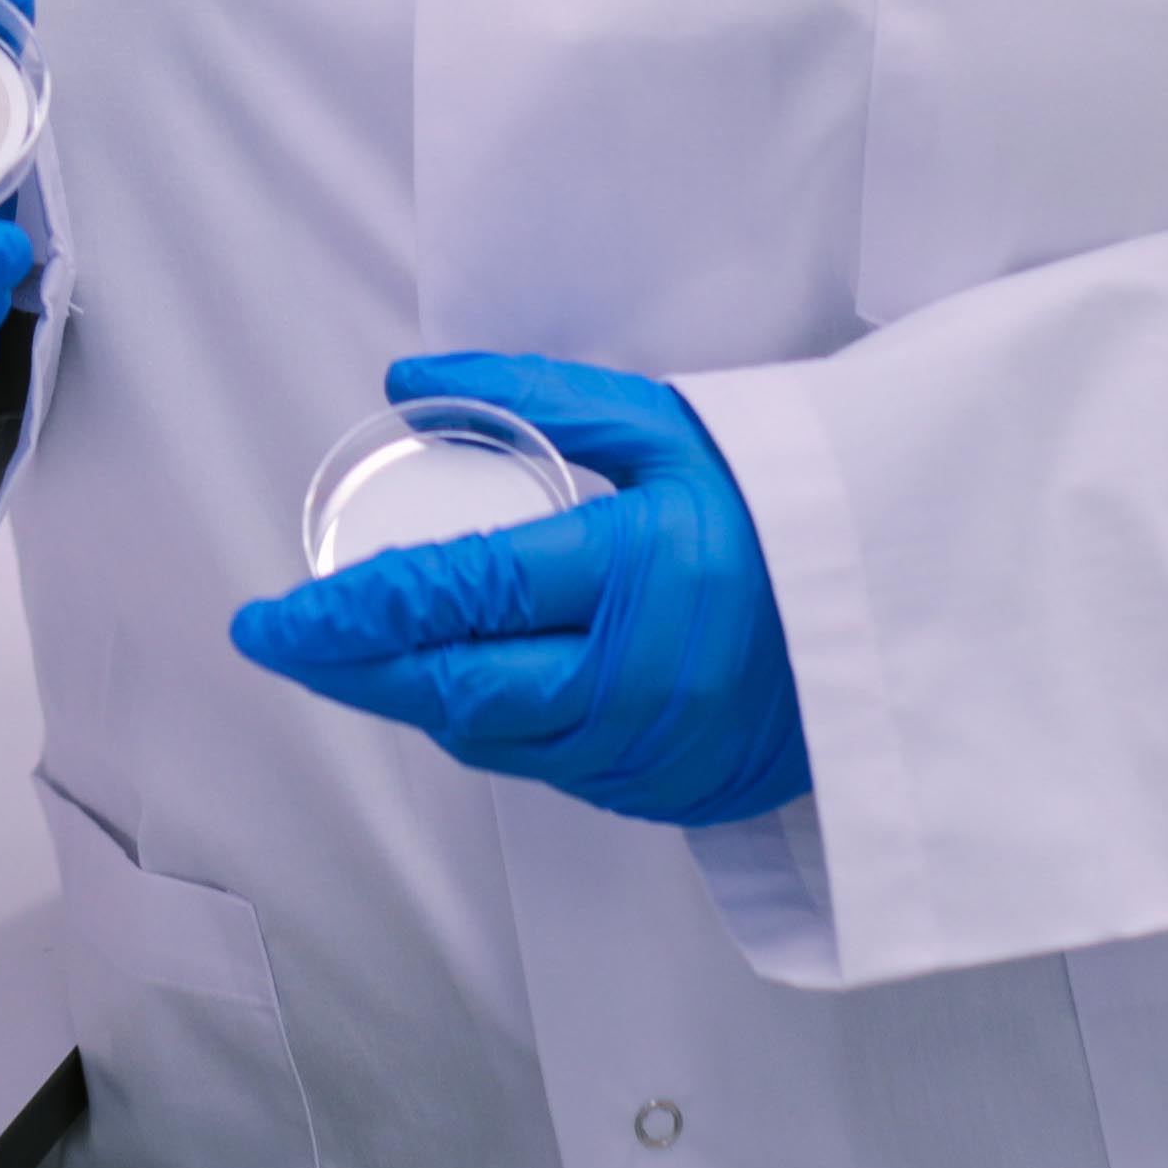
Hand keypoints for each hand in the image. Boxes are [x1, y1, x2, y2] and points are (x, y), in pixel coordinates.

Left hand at [227, 351, 810, 829]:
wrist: (899, 609)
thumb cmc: (781, 500)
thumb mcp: (670, 420)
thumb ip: (536, 397)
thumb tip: (407, 378)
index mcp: (634, 570)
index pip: (459, 596)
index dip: (348, 611)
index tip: (268, 616)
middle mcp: (633, 675)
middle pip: (451, 688)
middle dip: (350, 667)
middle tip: (280, 641)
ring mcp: (645, 746)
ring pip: (487, 737)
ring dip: (406, 698)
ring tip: (347, 656)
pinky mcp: (659, 789)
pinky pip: (540, 763)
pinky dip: (480, 724)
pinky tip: (448, 685)